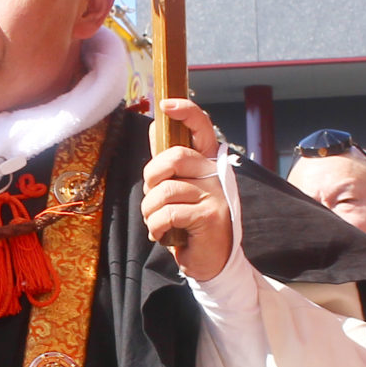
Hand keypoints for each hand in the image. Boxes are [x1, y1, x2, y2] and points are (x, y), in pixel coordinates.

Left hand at [141, 100, 233, 280]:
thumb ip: (168, 164)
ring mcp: (215, 194)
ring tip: (156, 223)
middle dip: (151, 177)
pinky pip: (168, 212)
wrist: (209, 262)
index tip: (166, 104)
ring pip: (165, 189)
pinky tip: (163, 235)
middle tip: (152, 198)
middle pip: (174, 156)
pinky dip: (156, 227)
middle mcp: (214, 174)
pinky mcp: (210, 216)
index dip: (186, 111)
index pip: (202, 128)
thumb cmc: (189, 224)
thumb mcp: (177, 190)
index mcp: (206, 163)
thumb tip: (154, 129)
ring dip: (150, 211)